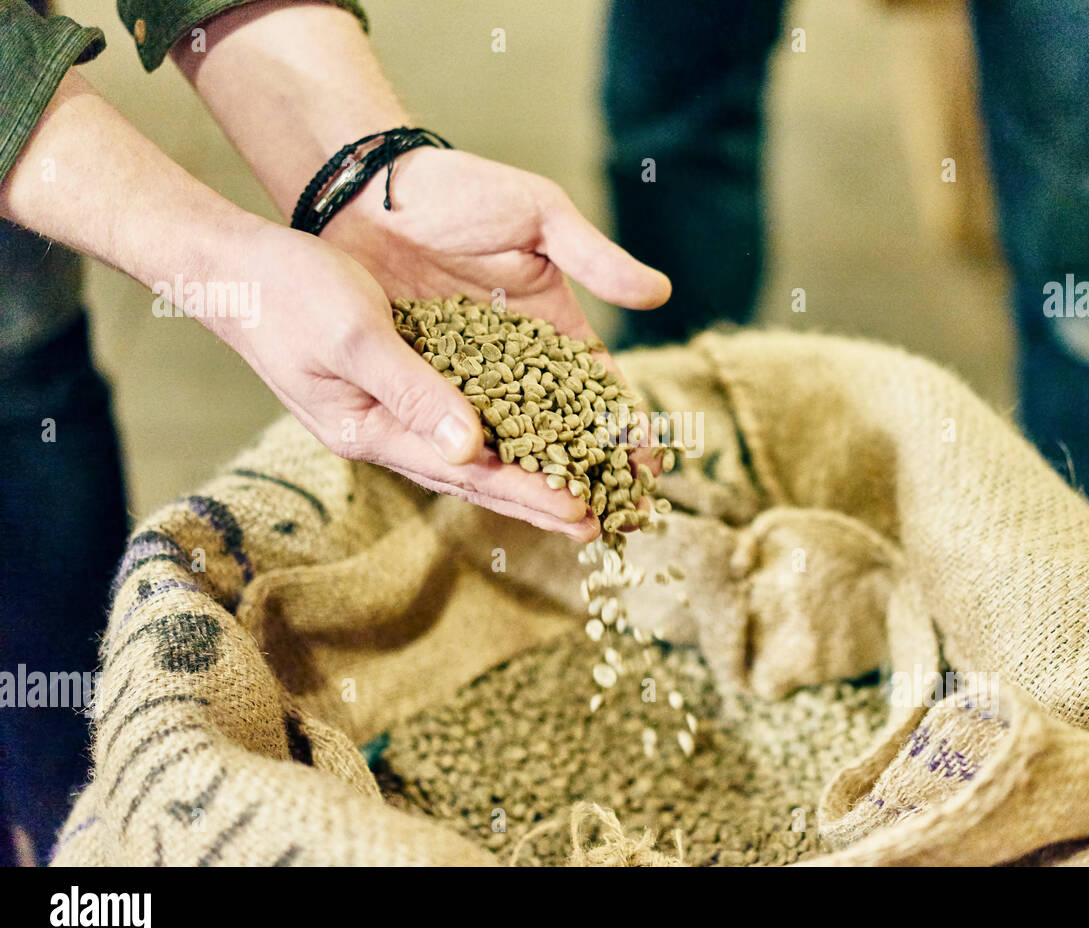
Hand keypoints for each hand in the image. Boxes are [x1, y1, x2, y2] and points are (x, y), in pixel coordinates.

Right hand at [210, 223, 603, 539]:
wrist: (241, 267)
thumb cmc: (289, 293)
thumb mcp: (355, 335)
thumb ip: (413, 391)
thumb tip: (471, 449)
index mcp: (371, 429)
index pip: (465, 472)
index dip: (527, 491)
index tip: (581, 510)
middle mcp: (384, 431)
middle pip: (474, 476)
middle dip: (536, 499)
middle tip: (598, 522)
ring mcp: (388, 413)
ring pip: (470, 454)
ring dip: (524, 474)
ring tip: (578, 494)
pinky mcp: (397, 386)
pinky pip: (460, 420)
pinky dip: (501, 434)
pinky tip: (532, 436)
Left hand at [322, 147, 672, 524]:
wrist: (371, 189)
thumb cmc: (462, 190)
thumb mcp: (540, 214)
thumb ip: (595, 258)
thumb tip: (661, 294)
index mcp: (555, 322)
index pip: (599, 386)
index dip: (625, 425)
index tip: (648, 463)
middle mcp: (516, 359)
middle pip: (563, 427)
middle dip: (592, 470)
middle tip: (617, 515)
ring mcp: (467, 376)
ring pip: (511, 439)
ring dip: (539, 479)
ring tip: (568, 522)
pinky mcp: (420, 382)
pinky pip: (452, 429)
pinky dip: (476, 460)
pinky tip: (497, 494)